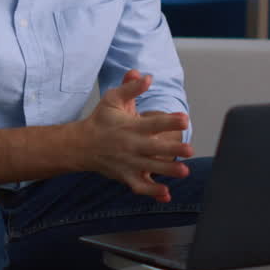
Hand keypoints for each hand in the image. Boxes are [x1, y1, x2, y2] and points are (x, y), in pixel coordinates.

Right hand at [80, 70, 193, 201]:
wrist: (81, 145)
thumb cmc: (101, 120)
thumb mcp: (112, 99)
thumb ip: (130, 87)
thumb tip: (146, 76)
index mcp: (130, 126)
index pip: (152, 123)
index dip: (168, 121)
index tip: (184, 118)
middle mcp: (131, 146)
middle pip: (154, 148)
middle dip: (172, 150)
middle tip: (189, 150)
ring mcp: (128, 163)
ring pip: (150, 169)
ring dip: (167, 171)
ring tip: (184, 171)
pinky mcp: (126, 176)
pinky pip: (140, 187)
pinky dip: (152, 192)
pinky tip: (166, 194)